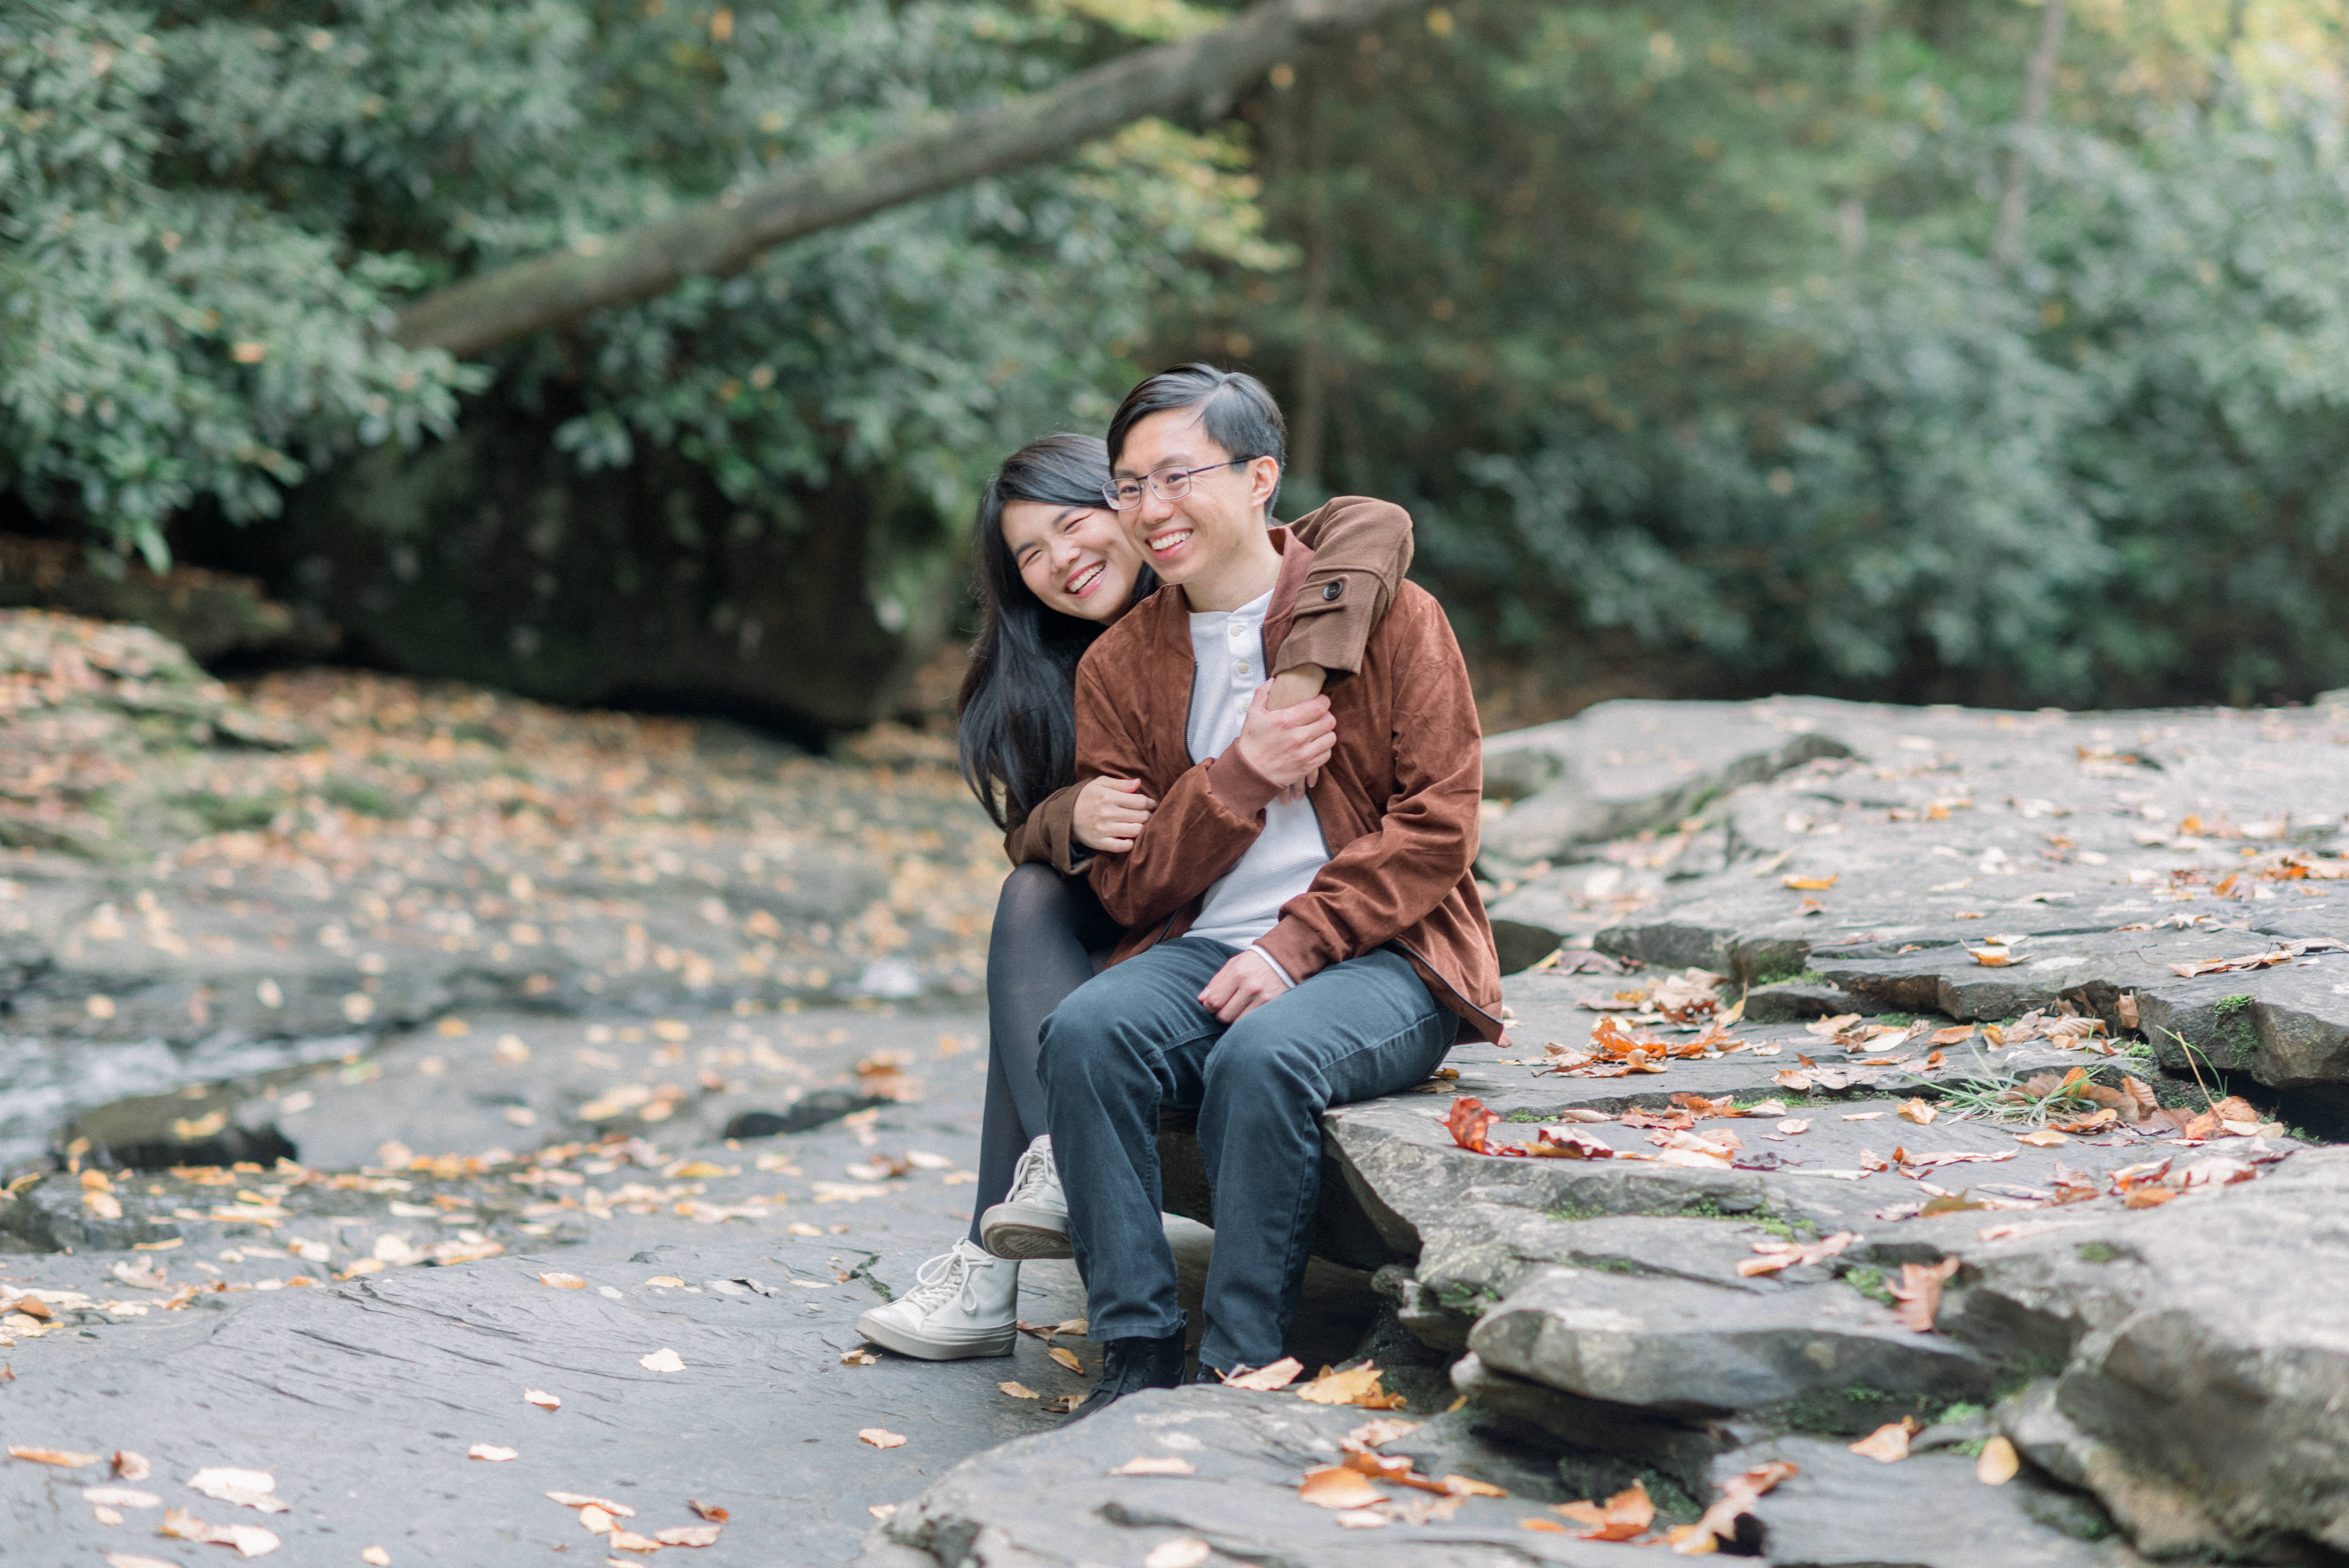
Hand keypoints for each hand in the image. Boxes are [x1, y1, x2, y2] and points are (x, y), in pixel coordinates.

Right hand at [1073, 776, 1155, 852]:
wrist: (1065, 815)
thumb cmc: (1086, 797)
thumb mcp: (1100, 784)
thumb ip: (1120, 783)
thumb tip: (1138, 783)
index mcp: (1108, 797)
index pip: (1140, 801)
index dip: (1151, 803)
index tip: (1153, 805)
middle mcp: (1107, 813)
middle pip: (1141, 816)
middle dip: (1148, 815)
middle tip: (1148, 815)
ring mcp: (1104, 829)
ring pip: (1135, 831)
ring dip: (1141, 828)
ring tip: (1139, 824)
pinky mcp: (1100, 843)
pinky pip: (1122, 847)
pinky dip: (1130, 843)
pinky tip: (1130, 838)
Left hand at [1198, 948, 1290, 1022]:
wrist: (1283, 959)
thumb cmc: (1253, 962)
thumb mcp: (1233, 965)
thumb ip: (1216, 982)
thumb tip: (1201, 1000)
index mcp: (1238, 974)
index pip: (1214, 1001)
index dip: (1209, 1006)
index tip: (1212, 1004)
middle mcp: (1251, 987)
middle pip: (1224, 1015)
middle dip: (1220, 1014)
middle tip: (1225, 1007)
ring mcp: (1263, 998)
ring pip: (1237, 1022)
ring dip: (1233, 1018)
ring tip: (1237, 1008)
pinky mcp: (1272, 1006)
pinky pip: (1252, 1022)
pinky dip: (1246, 1020)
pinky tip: (1247, 1011)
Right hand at [1262, 664, 1329, 802]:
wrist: (1249, 772)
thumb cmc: (1252, 741)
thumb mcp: (1253, 713)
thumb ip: (1263, 693)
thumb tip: (1274, 680)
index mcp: (1286, 720)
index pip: (1320, 706)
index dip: (1323, 701)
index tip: (1318, 701)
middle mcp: (1298, 736)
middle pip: (1329, 720)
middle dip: (1326, 715)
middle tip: (1318, 716)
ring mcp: (1304, 753)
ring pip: (1331, 737)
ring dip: (1326, 732)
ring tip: (1317, 731)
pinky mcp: (1307, 766)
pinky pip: (1326, 753)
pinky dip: (1323, 748)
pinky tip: (1314, 745)